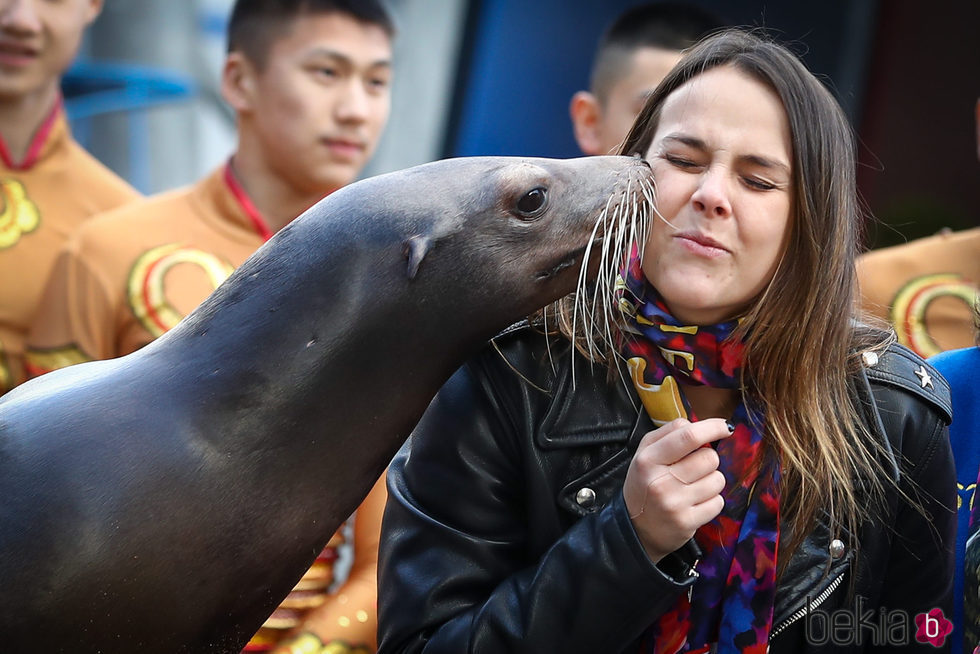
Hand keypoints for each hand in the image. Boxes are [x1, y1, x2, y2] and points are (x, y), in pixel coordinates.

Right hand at [623, 418, 729, 561]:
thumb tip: (701, 424)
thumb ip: (669, 434)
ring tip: (693, 487)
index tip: (724, 427)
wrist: (634, 529)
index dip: (712, 428)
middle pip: (709, 458)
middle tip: (694, 468)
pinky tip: (695, 503)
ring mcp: (674, 504)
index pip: (688, 436)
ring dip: (711, 481)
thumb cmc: (645, 485)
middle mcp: (660, 481)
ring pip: (717, 480)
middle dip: (708, 460)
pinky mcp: (686, 522)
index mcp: (648, 459)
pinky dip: (712, 501)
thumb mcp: (645, 454)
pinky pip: (718, 502)